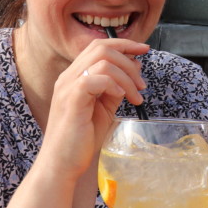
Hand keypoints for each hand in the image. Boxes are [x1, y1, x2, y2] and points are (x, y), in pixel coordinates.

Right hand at [40, 38, 149, 179]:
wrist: (63, 163)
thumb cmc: (82, 138)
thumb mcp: (105, 107)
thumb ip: (116, 87)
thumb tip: (134, 68)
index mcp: (75, 76)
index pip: (98, 46)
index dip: (124, 44)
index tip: (144, 50)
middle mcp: (68, 77)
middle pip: (102, 48)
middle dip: (129, 61)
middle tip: (141, 84)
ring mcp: (67, 87)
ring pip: (103, 61)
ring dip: (127, 77)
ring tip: (135, 97)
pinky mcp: (71, 100)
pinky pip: (96, 78)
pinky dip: (114, 84)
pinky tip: (121, 98)